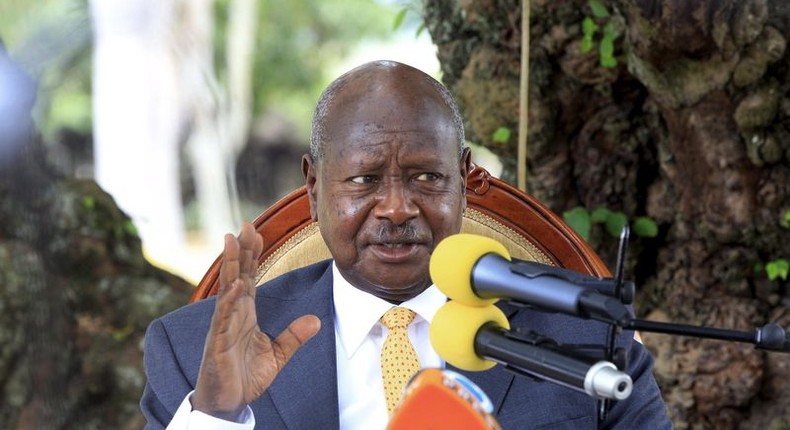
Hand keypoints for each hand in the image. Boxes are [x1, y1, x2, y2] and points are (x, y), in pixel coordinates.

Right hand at [192, 222, 320, 419]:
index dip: (252, 255)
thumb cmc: (245, 378)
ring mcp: (223, 326)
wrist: (228, 404)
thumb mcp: (277, 355)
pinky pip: (224, 317)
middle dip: (240, 250)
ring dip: (230, 265)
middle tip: (245, 224)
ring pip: (227, 289)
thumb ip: (294, 337)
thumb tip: (316, 320)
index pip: (249, 277)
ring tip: (232, 241)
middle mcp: (233, 314)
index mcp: (245, 314)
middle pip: (236, 275)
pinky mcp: (218, 342)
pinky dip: (230, 300)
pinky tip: (237, 284)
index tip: (256, 232)